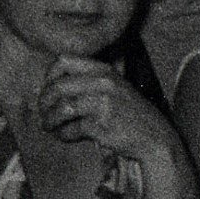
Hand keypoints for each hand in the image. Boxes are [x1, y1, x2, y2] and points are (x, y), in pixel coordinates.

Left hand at [38, 58, 177, 163]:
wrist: (155, 137)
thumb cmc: (129, 114)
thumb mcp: (114, 88)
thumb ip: (87, 81)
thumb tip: (48, 87)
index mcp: (105, 70)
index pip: (63, 61)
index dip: (49, 76)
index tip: (50, 91)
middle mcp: (104, 83)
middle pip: (58, 86)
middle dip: (44, 102)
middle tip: (43, 113)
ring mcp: (104, 104)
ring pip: (61, 108)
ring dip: (49, 120)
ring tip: (49, 127)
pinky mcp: (102, 125)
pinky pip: (71, 128)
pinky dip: (63, 134)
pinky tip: (65, 136)